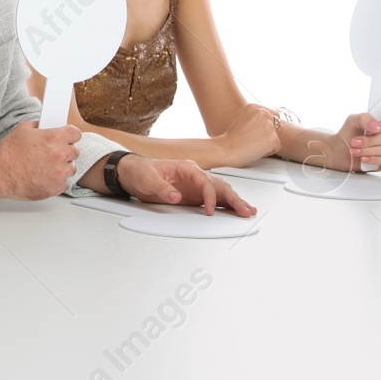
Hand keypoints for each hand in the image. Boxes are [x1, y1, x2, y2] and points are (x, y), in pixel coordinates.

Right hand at [0, 122, 80, 200]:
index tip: (68, 138)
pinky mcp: (56, 187)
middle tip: (52, 153)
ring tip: (46, 166)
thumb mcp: (23, 129)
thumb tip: (47, 127)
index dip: (70, 135)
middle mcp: (60, 154)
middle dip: (65, 151)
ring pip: (71, 168)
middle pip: (75, 151)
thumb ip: (40, 127)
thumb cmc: (9, 152)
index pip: (76, 133)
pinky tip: (44, 176)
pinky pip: (64, 183)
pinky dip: (56, 180)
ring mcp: (59, 172)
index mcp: (55, 137)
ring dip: (62, 167)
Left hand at [117, 156, 256, 216]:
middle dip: (234, 199)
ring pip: (220, 192)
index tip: (209, 210)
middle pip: (219, 186)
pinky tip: (235, 210)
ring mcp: (195, 186)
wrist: (132, 172)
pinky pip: (213, 199)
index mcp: (186, 168)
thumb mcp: (148, 179)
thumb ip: (162, 187)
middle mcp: (194, 176)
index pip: (205, 181)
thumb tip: (176, 196)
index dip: (210, 196)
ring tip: (247, 211)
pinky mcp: (193, 195)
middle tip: (245, 211)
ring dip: (234, 202)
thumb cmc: (140, 171)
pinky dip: (225, 205)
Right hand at [212, 104, 281, 165]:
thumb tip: (272, 123)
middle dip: (270, 132)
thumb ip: (257, 118)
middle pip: (277, 125)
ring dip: (268, 142)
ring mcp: (268, 126)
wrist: (225, 149)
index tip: (256, 131)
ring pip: (277, 136)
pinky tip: (255, 150)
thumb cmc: (232, 139)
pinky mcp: (273, 139)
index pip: (273, 114)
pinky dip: (269, 151)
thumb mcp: (244, 120)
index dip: (267, 125)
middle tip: (255, 139)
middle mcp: (263, 113)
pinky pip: (277, 147)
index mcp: (254, 107)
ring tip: (252, 144)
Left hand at [318, 113, 380, 171]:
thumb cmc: (349, 135)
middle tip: (355, 141)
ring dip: (368, 150)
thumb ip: (364, 118)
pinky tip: (363, 158)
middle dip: (370, 140)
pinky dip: (373, 159)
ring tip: (354, 150)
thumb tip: (376, 125)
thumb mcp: (352, 121)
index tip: (370, 130)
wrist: (340, 151)